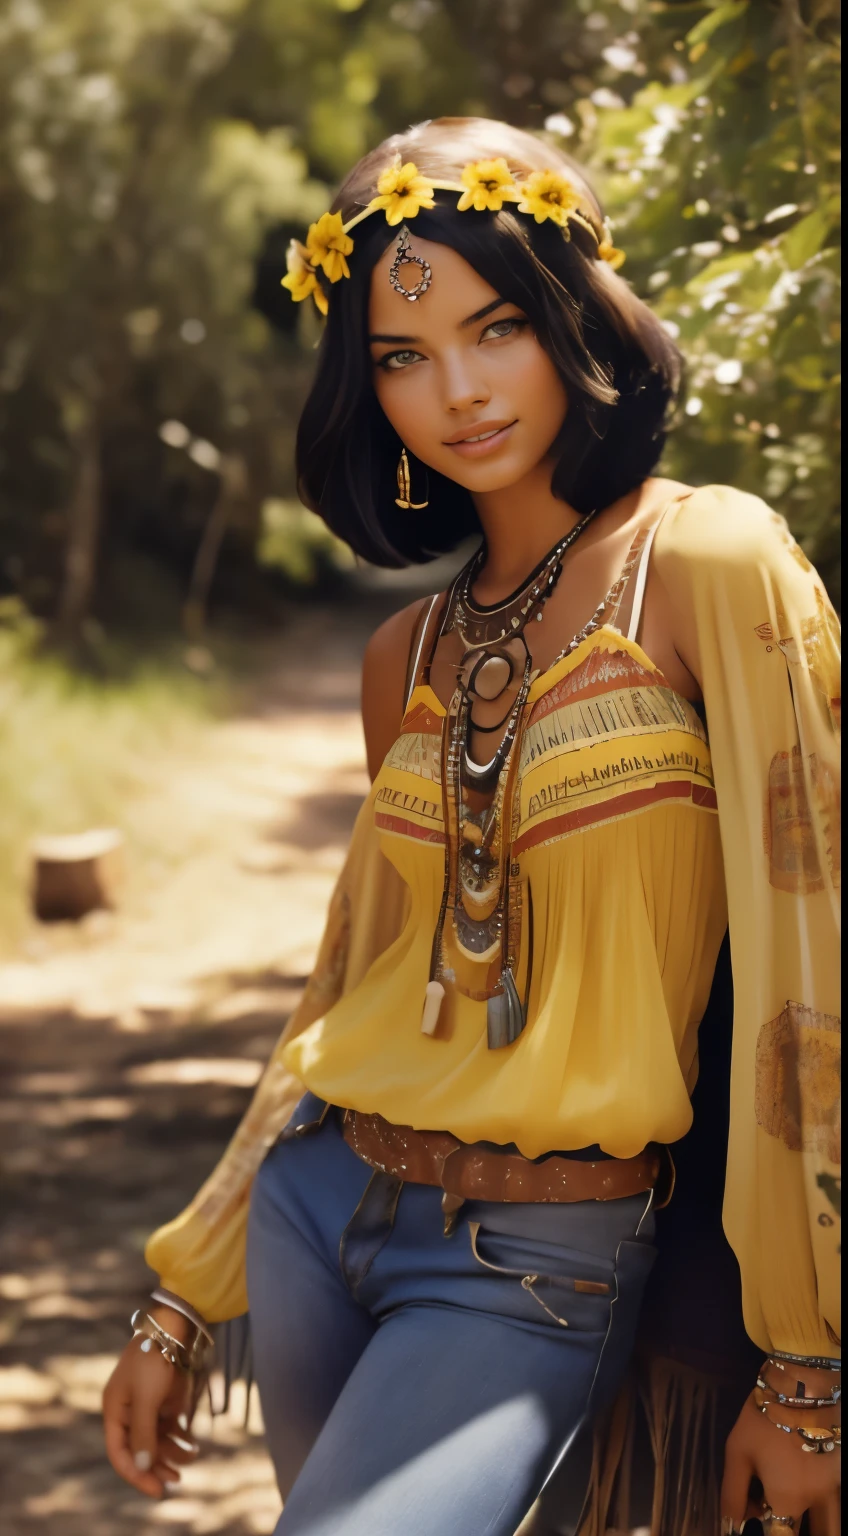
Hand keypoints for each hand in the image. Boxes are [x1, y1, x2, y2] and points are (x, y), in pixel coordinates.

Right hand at [102, 1306, 200, 1497]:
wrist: (174, 1328)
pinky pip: (170, 1428)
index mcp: (115, 1410)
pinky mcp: (166, 1401)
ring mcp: (148, 1406)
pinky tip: (192, 1446)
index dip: (135, 1473)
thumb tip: (142, 1466)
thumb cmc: (153, 1359)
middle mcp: (129, 1412)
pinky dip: (180, 1439)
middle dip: (155, 1467)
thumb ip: (143, 1433)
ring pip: (157, 1441)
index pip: (119, 1452)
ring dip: (171, 1454)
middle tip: (173, 1483)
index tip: (155, 1489)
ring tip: (191, 1458)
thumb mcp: (146, 1398)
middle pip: (139, 1450)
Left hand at [721, 1369, 840, 1534]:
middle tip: (757, 1488)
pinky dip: (802, 1482)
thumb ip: (733, 1494)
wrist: (803, 1382)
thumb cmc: (764, 1417)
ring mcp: (831, 1485)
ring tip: (774, 1472)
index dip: (763, 1529)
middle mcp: (815, 1500)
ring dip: (788, 1499)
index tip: (753, 1513)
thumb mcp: (738, 1452)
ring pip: (808, 1506)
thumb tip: (730, 1525)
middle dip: (773, 1513)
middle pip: (792, 1523)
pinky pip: (819, 1488)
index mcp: (788, 1500)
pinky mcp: (837, 1468)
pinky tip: (790, 1460)